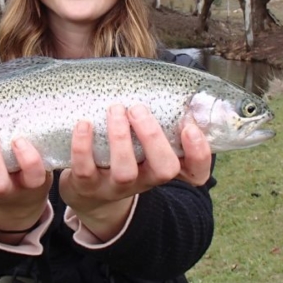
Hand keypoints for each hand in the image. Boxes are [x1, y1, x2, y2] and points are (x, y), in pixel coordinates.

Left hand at [59, 104, 211, 240]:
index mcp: (161, 167)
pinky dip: (83, 145)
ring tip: (115, 109)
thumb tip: (169, 87)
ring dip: (120, 137)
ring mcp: (115, 187)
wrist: (89, 194)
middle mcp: (144, 180)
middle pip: (163, 170)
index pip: (195, 172)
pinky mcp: (87, 186)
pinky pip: (85, 170)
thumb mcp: (142, 146)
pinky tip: (84, 124)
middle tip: (137, 109)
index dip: (199, 153)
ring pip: (125, 171)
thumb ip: (155, 124)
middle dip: (153, 137)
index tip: (190, 127)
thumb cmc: (122, 157)